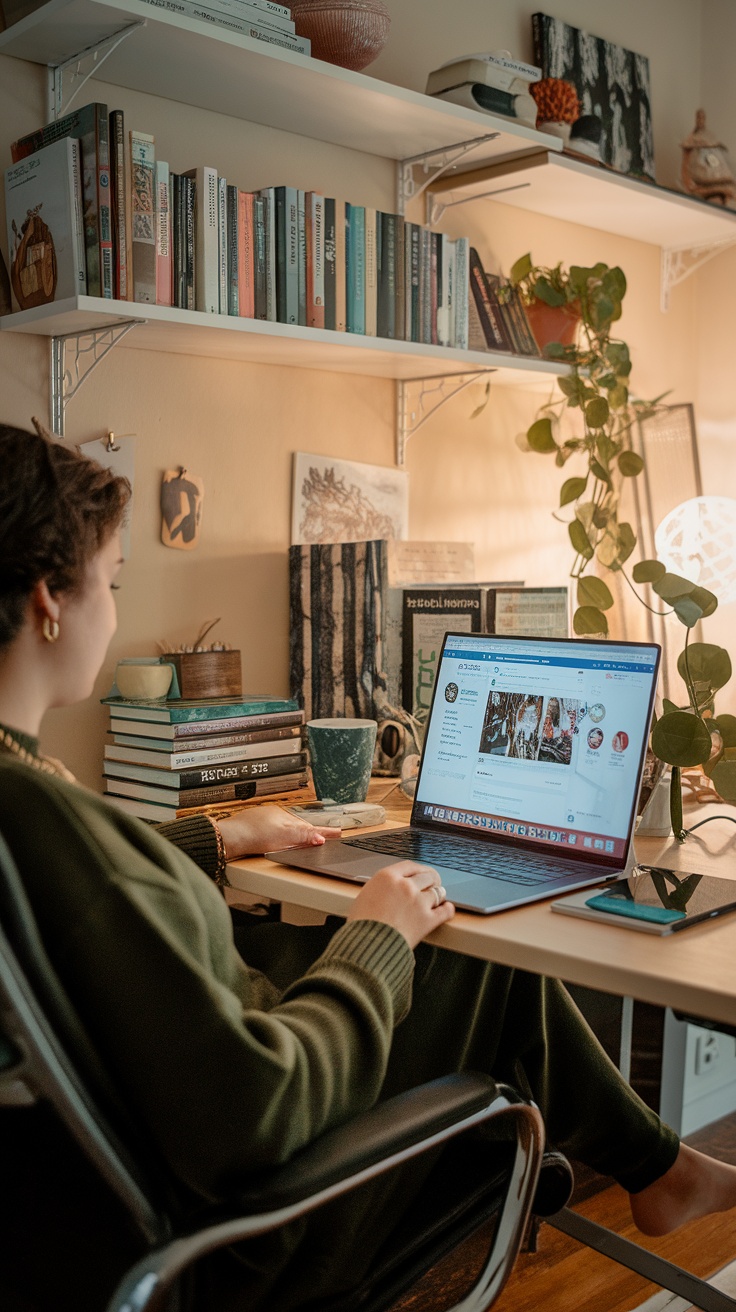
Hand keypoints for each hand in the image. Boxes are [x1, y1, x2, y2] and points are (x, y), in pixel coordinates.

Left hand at [216, 805, 336, 858]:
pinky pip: (273, 831)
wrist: (230, 838)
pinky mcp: (253, 830)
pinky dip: (280, 836)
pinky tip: (277, 843)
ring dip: (295, 835)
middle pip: (298, 826)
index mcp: (285, 817)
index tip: (337, 832)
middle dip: (310, 832)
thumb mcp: (284, 835)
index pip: (309, 826)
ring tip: (304, 841)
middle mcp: (274, 817)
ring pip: (284, 828)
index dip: (323, 832)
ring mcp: (263, 823)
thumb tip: (321, 838)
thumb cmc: (254, 834)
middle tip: (324, 836)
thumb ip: (303, 837)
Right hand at [346, 861, 454, 949]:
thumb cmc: (360, 925)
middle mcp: (405, 886)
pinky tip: (447, 909)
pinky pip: (446, 910)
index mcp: (387, 877)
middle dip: (430, 880)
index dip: (418, 869)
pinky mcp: (427, 919)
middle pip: (427, 876)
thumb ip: (381, 888)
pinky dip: (447, 909)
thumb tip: (388, 890)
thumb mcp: (365, 896)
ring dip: (438, 895)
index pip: (410, 865)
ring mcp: (419, 902)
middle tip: (432, 884)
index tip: (420, 873)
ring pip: (438, 891)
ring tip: (437, 898)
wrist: (366, 945)